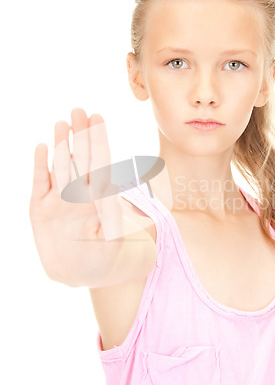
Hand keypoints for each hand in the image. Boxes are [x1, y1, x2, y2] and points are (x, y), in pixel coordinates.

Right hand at [29, 108, 127, 286]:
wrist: (80, 273)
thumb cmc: (104, 256)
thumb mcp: (114, 239)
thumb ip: (115, 217)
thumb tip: (125, 195)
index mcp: (99, 196)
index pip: (99, 162)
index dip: (98, 141)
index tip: (97, 119)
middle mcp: (79, 193)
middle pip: (79, 158)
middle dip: (80, 135)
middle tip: (79, 110)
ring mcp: (58, 199)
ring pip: (60, 165)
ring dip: (60, 144)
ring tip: (62, 123)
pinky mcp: (40, 209)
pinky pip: (40, 183)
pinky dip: (39, 166)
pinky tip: (41, 147)